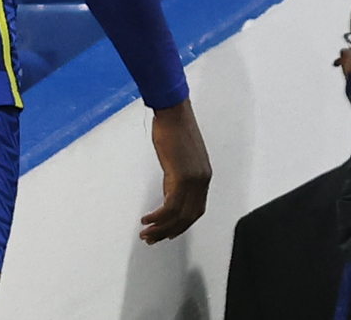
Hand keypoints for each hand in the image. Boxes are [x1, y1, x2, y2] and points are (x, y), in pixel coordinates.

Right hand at [140, 98, 210, 242]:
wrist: (174, 112)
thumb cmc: (175, 127)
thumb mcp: (180, 155)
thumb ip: (179, 173)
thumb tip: (171, 188)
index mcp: (203, 176)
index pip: (196, 210)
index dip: (182, 225)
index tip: (168, 232)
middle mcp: (202, 181)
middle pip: (188, 217)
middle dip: (169, 231)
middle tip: (153, 239)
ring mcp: (194, 180)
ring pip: (178, 215)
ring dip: (161, 228)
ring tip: (146, 234)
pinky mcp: (182, 176)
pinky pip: (170, 206)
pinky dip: (158, 216)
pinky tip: (147, 219)